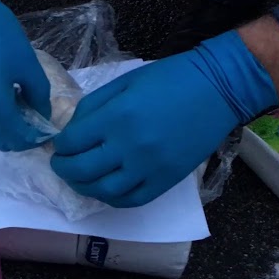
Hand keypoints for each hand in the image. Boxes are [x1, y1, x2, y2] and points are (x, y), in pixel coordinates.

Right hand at [0, 0, 50, 151]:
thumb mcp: (25, 60)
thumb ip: (39, 93)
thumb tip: (43, 113)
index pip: (21, 139)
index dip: (38, 137)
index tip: (49, 127)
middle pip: (1, 143)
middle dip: (21, 137)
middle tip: (34, 117)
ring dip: (2, 130)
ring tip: (14, 105)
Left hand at [50, 31, 278, 207]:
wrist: (218, 88)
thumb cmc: (170, 78)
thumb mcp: (124, 81)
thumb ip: (94, 105)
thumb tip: (72, 129)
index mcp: (117, 116)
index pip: (72, 141)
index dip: (60, 145)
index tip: (60, 143)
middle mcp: (129, 146)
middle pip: (82, 170)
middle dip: (63, 169)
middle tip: (60, 164)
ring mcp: (149, 167)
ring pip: (104, 191)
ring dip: (84, 187)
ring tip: (79, 178)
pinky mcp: (167, 180)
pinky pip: (133, 200)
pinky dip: (113, 199)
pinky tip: (105, 189)